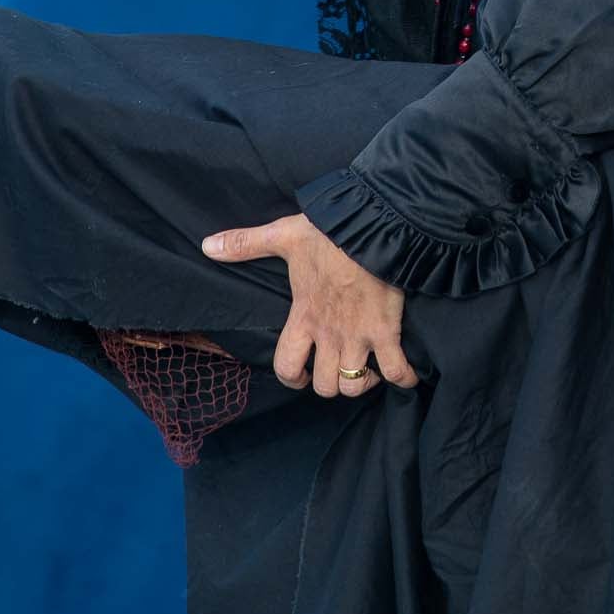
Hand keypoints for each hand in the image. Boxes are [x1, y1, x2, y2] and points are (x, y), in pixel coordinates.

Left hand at [202, 213, 415, 397]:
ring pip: (353, 385)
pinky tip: (405, 375)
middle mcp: (329, 335)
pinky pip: (395, 369)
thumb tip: (207, 245)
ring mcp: (358, 337)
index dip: (292, 376)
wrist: (372, 227)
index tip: (301, 373)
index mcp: (303, 317)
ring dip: (361, 381)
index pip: (286, 366)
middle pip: (324, 386)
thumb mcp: (284, 235)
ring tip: (368, 368)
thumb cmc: (328, 233)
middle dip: (330, 383)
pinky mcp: (387, 330)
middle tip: (337, 367)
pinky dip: (402, 377)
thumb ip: (246, 244)